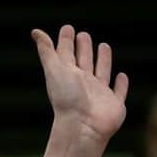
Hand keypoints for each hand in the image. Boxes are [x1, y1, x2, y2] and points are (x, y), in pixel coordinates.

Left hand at [32, 26, 128, 145]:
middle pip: (83, 62)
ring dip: (102, 60)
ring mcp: (99, 94)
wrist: (82, 128)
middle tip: (82, 35)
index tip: (67, 28)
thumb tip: (34, 31)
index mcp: (68, 76)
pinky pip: (118, 92)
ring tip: (103, 46)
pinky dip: (121, 85)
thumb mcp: (55, 71)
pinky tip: (121, 76)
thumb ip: (47, 52)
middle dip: (83, 48)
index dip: (66, 41)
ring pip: (101, 73)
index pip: (66, 55)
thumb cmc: (67, 100)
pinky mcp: (114, 104)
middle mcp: (83, 84)